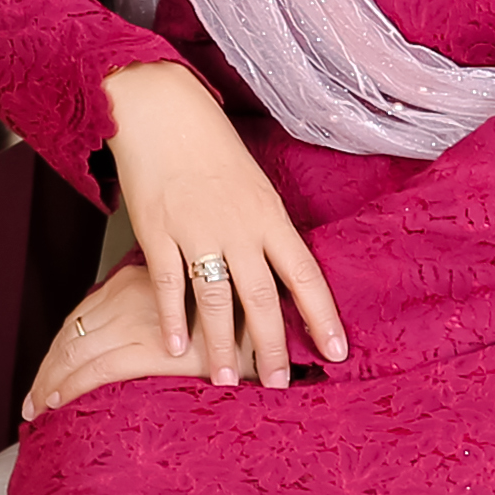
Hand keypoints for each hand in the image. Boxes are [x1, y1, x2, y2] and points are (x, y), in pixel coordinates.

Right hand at [91, 62, 348, 389]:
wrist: (162, 110)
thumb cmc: (212, 147)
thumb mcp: (256, 186)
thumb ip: (269, 230)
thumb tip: (286, 275)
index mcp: (270, 215)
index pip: (305, 274)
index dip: (322, 316)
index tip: (337, 353)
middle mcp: (238, 227)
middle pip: (262, 297)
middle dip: (272, 345)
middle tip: (280, 384)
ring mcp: (196, 229)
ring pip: (215, 299)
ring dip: (222, 344)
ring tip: (227, 378)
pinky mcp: (157, 230)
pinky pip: (166, 284)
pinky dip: (172, 318)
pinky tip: (176, 347)